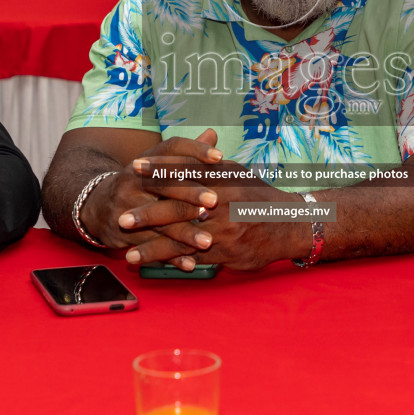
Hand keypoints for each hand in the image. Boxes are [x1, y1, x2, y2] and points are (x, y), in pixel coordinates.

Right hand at [82, 129, 224, 255]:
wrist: (99, 206)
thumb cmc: (143, 184)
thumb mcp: (159, 166)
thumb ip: (188, 154)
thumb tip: (213, 134)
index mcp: (148, 160)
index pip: (173, 148)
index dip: (195, 150)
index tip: (218, 158)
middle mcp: (134, 179)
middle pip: (165, 184)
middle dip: (190, 193)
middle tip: (215, 201)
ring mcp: (127, 207)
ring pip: (160, 221)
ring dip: (185, 232)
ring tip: (208, 241)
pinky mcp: (125, 233)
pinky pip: (152, 247)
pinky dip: (172, 257)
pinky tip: (191, 264)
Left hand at [121, 159, 303, 270]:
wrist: (291, 224)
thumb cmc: (259, 197)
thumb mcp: (237, 174)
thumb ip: (211, 163)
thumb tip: (193, 145)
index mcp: (223, 178)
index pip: (185, 171)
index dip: (158, 169)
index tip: (135, 168)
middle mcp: (222, 202)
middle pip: (178, 208)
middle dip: (148, 214)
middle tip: (122, 219)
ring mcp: (225, 229)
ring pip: (183, 240)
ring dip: (154, 249)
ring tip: (129, 255)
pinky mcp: (228, 252)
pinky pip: (197, 258)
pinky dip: (175, 263)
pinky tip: (158, 269)